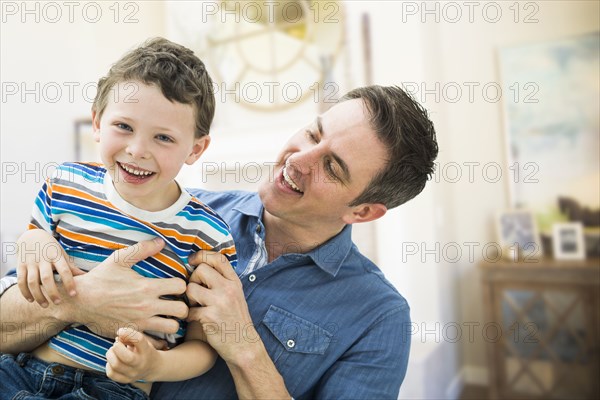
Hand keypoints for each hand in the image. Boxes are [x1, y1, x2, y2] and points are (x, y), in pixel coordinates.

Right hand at [17, 229, 84, 306]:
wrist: (31, 236)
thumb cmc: (51, 248)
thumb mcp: (62, 254)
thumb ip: (71, 267)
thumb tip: (86, 277)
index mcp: (56, 256)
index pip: (64, 270)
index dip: (69, 282)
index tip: (73, 294)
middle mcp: (42, 259)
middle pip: (46, 278)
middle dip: (52, 292)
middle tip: (58, 303)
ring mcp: (30, 263)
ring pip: (32, 282)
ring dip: (38, 295)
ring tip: (45, 305)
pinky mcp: (20, 266)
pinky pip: (21, 281)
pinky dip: (25, 292)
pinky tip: (31, 300)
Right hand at [60, 238, 188, 338]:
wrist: (79, 302)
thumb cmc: (100, 279)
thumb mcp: (119, 259)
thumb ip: (142, 249)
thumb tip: (161, 241)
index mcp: (147, 287)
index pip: (181, 287)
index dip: (181, 285)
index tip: (175, 286)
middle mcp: (147, 306)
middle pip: (182, 310)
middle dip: (183, 305)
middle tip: (176, 302)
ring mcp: (140, 322)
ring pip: (172, 327)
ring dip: (173, 321)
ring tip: (168, 315)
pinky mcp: (132, 333)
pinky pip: (155, 341)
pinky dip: (159, 336)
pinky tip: (156, 327)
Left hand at [106, 327, 158, 382]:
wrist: (152, 367)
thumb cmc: (144, 350)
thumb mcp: (143, 341)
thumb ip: (131, 337)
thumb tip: (118, 336)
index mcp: (147, 351)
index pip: (139, 340)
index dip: (127, 333)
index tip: (120, 331)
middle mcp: (141, 364)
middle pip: (126, 357)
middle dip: (117, 347)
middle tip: (116, 343)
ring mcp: (133, 374)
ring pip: (116, 365)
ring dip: (110, 354)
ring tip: (113, 351)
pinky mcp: (126, 380)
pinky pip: (111, 373)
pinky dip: (108, 365)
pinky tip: (112, 360)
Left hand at [186, 251, 257, 362]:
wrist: (244, 346)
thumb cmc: (236, 320)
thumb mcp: (236, 296)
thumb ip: (223, 281)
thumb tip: (200, 267)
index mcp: (235, 282)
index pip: (218, 258)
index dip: (202, 255)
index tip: (193, 261)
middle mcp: (229, 289)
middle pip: (201, 270)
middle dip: (193, 279)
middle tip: (196, 292)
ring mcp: (220, 302)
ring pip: (191, 288)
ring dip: (189, 298)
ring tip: (196, 305)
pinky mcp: (210, 317)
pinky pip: (189, 309)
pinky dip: (189, 316)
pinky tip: (196, 320)